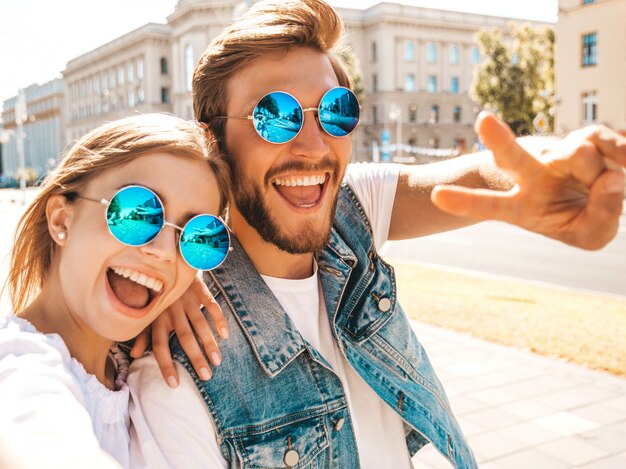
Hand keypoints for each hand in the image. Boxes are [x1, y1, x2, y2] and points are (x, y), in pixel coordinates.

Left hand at [130, 276, 228, 386]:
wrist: (169, 263)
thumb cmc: (158, 293)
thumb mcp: (147, 312)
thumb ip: (142, 334)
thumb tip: (134, 355)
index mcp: (157, 319)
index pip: (159, 346)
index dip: (165, 366)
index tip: (174, 384)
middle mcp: (171, 310)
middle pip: (184, 338)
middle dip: (196, 358)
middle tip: (206, 376)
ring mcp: (186, 300)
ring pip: (199, 324)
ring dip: (210, 343)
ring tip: (217, 361)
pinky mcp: (200, 289)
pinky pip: (211, 305)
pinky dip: (218, 320)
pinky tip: (225, 335)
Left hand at [432, 112, 625, 249]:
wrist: (596, 194)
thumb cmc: (581, 217)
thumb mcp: (590, 235)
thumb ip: (601, 216)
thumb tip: (609, 177)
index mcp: (520, 205)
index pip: (489, 204)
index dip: (465, 201)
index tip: (436, 195)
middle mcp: (530, 174)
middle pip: (512, 155)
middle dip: (499, 140)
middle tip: (483, 122)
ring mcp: (555, 152)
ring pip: (577, 152)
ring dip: (596, 170)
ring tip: (608, 182)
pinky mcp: (583, 136)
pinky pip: (602, 140)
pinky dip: (620, 154)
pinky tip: (624, 161)